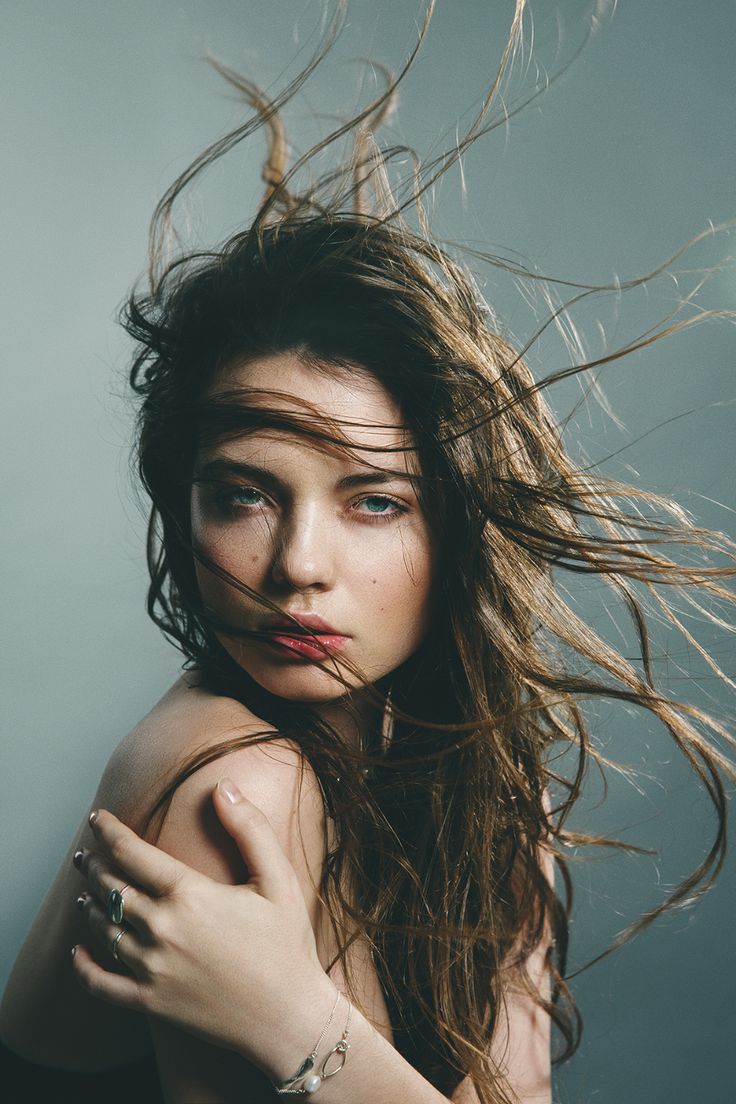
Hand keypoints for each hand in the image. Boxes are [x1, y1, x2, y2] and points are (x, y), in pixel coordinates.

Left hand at [71, 778, 337, 1079]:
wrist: (287, 1016)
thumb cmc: (286, 944)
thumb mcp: (278, 878)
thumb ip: (250, 828)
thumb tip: (222, 786)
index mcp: (189, 894)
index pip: (131, 852)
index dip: (109, 831)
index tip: (97, 818)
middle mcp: (162, 929)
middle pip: (111, 888)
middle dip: (93, 865)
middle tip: (84, 854)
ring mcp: (152, 969)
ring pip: (103, 929)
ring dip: (90, 905)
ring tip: (85, 891)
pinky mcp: (150, 1002)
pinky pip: (101, 984)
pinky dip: (84, 965)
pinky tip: (78, 950)